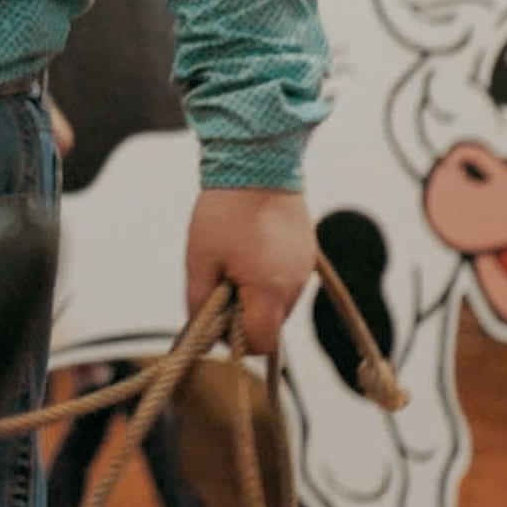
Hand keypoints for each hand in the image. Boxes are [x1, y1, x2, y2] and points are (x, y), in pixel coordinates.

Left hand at [186, 187, 315, 356]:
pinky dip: (268, 278)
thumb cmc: (224, 211)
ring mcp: (304, 268)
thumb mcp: (200, 260)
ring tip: (235, 262)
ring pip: (279, 303)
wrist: (259, 164)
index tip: (217, 318)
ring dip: (257, 296)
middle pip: (271, 325)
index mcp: (270, 289)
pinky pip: (286, 280)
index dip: (236, 340)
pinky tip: (251, 251)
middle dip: (244, 317)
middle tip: (221, 284)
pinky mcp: (307, 253)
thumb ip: (201, 303)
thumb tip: (205, 332)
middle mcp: (295, 284)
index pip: (261, 342)